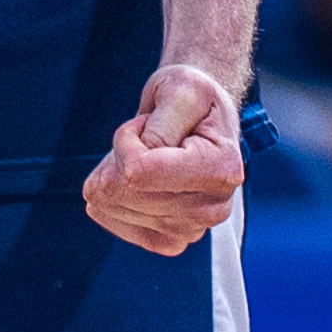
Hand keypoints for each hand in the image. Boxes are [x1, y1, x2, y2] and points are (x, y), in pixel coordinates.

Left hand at [82, 63, 244, 256]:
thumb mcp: (182, 90)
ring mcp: (191, 230)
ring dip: (115, 173)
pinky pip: (115, 222)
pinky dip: (110, 198)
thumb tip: (136, 169)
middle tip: (145, 138)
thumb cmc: (193, 99)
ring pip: (111, 205)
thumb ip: (162, 124)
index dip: (125, 140)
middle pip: (121, 191)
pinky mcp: (170, 241)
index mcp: (221, 171)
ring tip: (145, 156)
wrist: (201, 118)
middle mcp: (212, 209)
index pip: (137, 172)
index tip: (145, 125)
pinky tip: (130, 181)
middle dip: (118, 155)